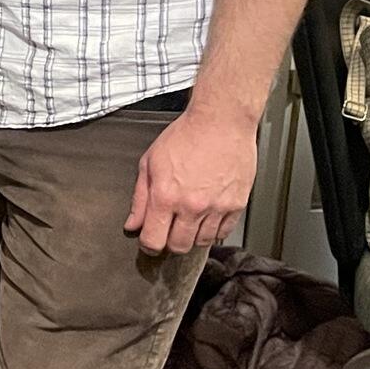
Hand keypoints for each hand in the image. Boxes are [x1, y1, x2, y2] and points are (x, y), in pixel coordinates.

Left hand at [125, 104, 254, 256]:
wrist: (220, 123)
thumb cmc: (185, 136)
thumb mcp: (150, 163)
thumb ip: (139, 198)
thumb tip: (133, 224)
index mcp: (165, 196)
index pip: (154, 240)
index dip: (148, 245)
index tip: (149, 240)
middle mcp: (191, 206)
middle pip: (178, 246)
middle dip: (169, 243)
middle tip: (169, 230)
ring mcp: (216, 207)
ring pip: (201, 242)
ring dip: (191, 237)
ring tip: (188, 221)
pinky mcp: (236, 205)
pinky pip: (223, 232)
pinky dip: (212, 231)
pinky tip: (206, 218)